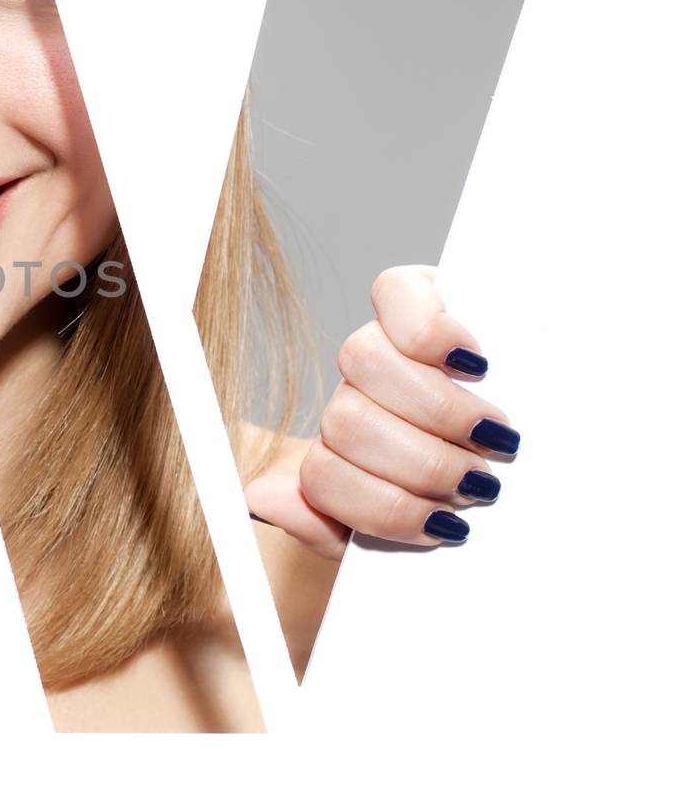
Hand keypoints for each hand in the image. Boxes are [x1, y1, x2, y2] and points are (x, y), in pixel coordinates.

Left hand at [246, 264, 517, 559]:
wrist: (556, 434)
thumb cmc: (480, 477)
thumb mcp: (423, 510)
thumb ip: (333, 518)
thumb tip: (259, 497)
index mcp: (346, 449)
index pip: (321, 476)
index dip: (378, 507)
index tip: (442, 523)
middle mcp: (356, 391)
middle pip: (347, 422)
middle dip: (421, 465)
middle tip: (478, 482)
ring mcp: (383, 340)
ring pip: (366, 364)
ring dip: (437, 410)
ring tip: (492, 437)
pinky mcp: (417, 293)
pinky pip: (395, 296)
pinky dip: (432, 332)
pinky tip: (472, 363)